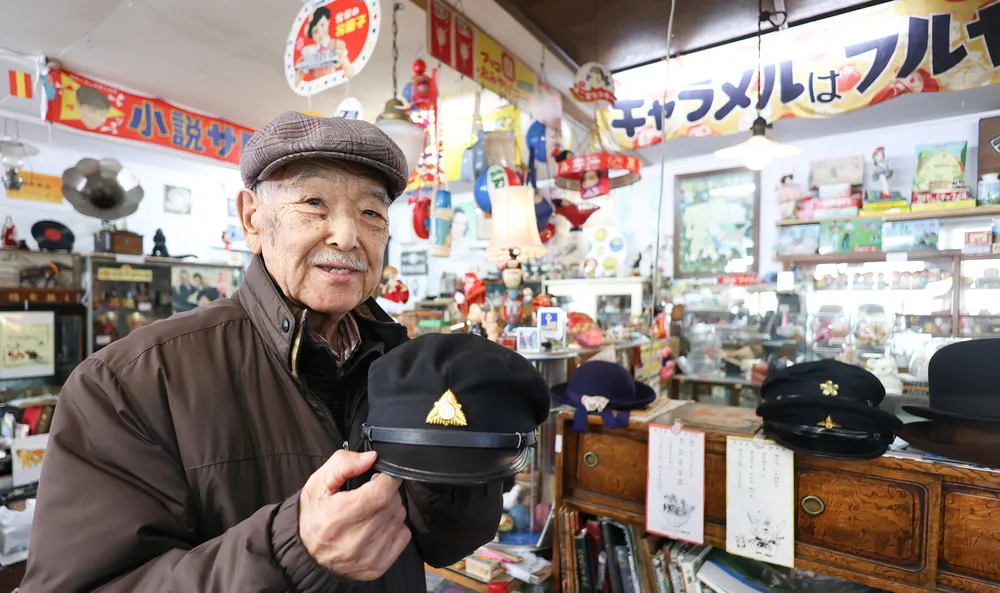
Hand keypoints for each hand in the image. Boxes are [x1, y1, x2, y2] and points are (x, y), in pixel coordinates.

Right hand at [299, 450, 410, 580]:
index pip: (382, 491)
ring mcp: (367, 556)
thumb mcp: (319, 483)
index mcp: (339, 516)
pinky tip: (377, 526)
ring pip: (399, 518)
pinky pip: (403, 536)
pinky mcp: (377, 568)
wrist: (305, 554)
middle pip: (392, 504)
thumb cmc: (312, 516)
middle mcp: (354, 540)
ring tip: (370, 511)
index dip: (385, 479)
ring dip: (390, 510)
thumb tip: (371, 458)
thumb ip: (344, 464)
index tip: (378, 477)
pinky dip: (394, 527)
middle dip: (386, 493)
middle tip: (370, 495)